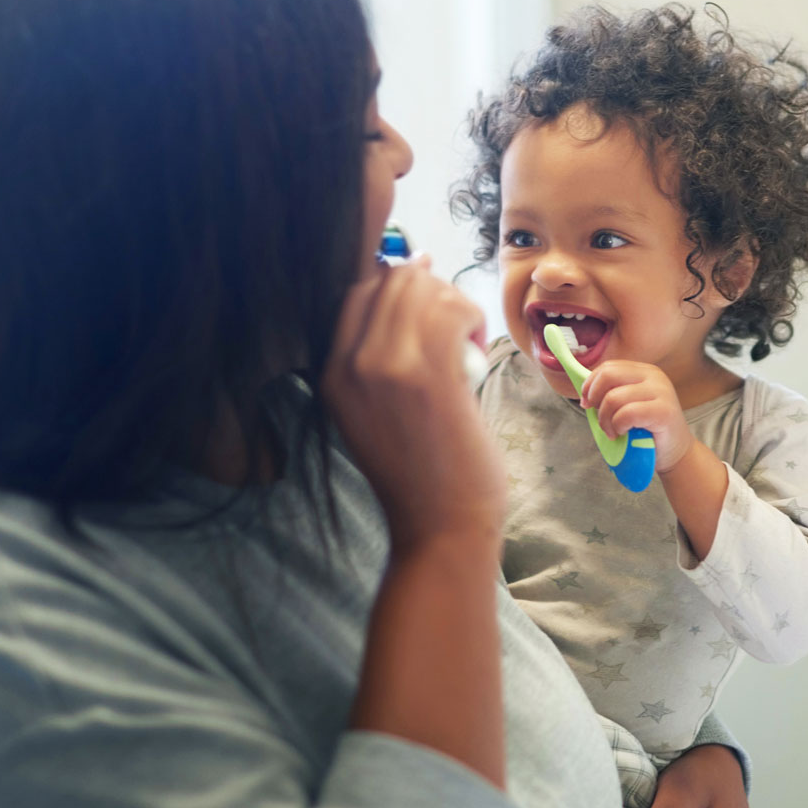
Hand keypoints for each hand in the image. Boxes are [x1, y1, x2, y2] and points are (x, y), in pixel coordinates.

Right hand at [321, 258, 504, 548]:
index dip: (396, 284)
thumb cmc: (420, 471)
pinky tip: (476, 349)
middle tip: (454, 326)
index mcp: (331, 373)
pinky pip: (453, 310)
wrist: (439, 527)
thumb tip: (409, 283)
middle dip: (431, 288)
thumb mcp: (372, 410)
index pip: (356, 292)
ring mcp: (386, 367)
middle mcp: (350, 364)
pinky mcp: (429, 374)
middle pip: (390, 280)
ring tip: (465, 342)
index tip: (427, 299)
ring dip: (455, 304)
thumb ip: (376, 358)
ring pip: (423, 288)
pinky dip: (473, 320)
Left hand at [582, 360, 693, 471]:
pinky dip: (618, 426)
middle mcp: (654, 376)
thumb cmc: (645, 431)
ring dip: (605, 419)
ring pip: (613, 398)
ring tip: (612, 431)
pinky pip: (627, 413)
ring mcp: (662, 391)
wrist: (674, 453)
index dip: (590, 385)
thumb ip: (609, 394)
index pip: (608, 367)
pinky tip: (623, 433)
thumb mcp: (625, 406)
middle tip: (599, 418)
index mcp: (644, 371)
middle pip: (608, 375)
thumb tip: (584, 391)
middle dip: (595, 398)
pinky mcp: (664, 411)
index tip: (586, 403)